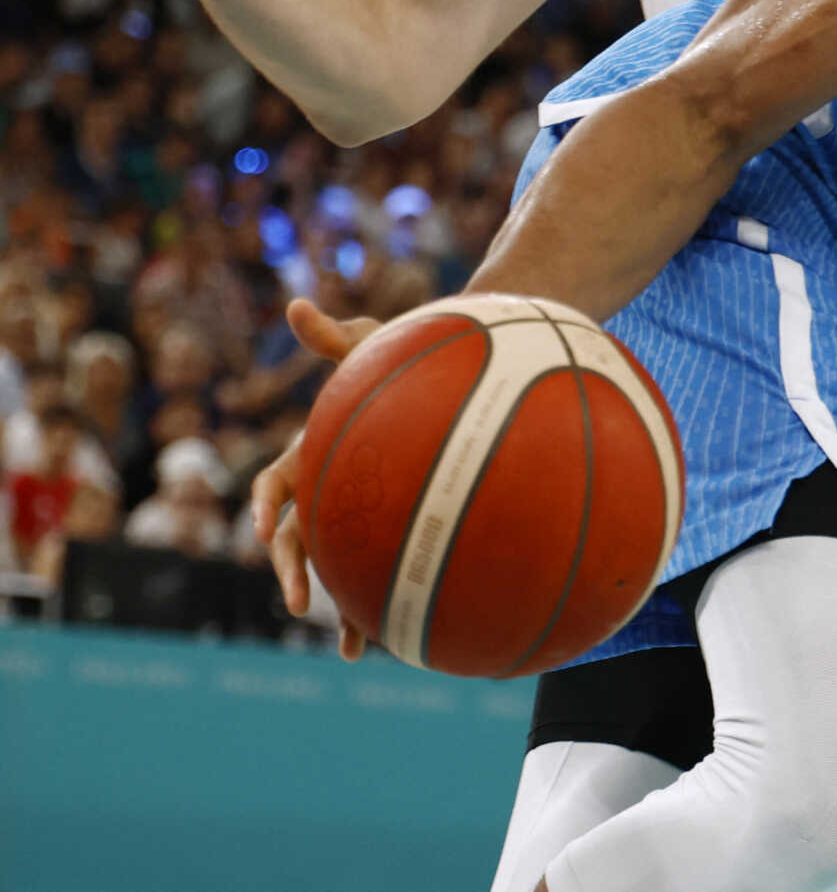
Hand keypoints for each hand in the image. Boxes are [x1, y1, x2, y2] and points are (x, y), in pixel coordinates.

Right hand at [251, 297, 379, 660]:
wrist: (450, 374)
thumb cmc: (404, 355)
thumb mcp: (371, 343)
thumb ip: (336, 335)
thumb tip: (295, 306)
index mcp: (314, 450)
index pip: (277, 482)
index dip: (268, 508)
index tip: (268, 530)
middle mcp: (329, 486)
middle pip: (301, 538)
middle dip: (296, 572)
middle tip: (299, 604)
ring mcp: (361, 508)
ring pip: (343, 565)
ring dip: (344, 608)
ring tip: (355, 649)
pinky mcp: (395, 523)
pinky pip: (390, 567)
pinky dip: (396, 599)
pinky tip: (414, 635)